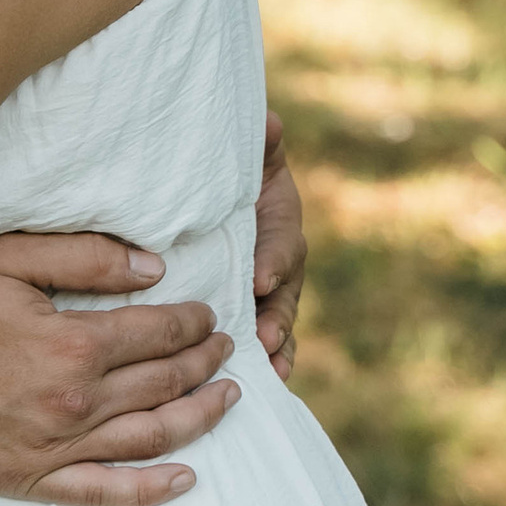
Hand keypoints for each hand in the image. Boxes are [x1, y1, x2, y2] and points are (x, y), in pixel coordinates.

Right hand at [0, 233, 237, 505]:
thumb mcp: (7, 259)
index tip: (210, 316)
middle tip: (228, 351)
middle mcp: (75, 402)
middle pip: (164, 384)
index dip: (194, 323)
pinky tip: (185, 480)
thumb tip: (154, 269)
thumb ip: (85, 257)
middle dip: (205, 364)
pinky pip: (105, 493)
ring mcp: (55, 448)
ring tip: (227, 401)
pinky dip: (151, 490)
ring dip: (199, 419)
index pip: (158, 333)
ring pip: (151, 438)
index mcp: (74, 344)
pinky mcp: (31, 480)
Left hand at [252, 113, 305, 382]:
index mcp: (278, 224)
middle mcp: (278, 263)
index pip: (281, 245)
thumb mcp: (249, 158)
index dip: (273, 261)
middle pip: (284, 295)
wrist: (221, 194)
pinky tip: (267, 384)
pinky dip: (269, 363)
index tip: (258, 279)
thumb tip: (269, 121)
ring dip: (277, 347)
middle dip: (277, 317)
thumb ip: (260, 143)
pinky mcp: (250, 313)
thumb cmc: (232, 174)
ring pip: (279, 323)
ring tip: (271, 369)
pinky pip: (265, 342)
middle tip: (266, 337)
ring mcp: (267, 293)